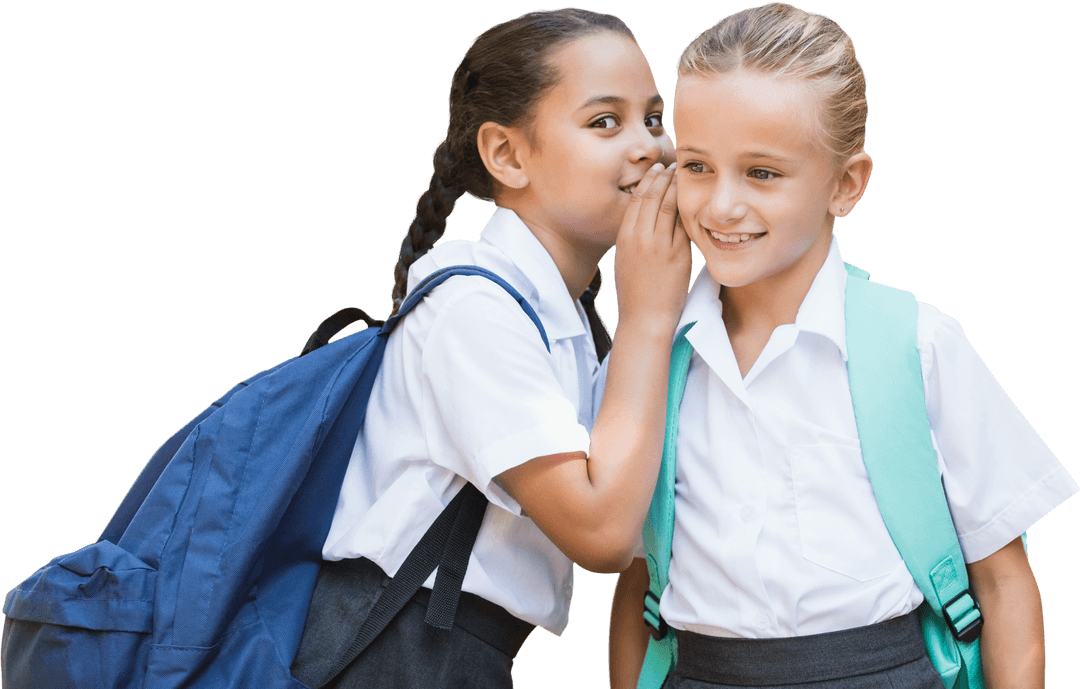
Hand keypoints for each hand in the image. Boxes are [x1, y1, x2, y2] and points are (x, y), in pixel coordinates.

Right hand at [614, 162, 691, 331]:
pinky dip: (690, 207)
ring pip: (670, 204)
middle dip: (664, 176)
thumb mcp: (626, 260)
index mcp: (625, 237)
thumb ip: (635, 238)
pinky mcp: (678, 254)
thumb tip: (647, 220)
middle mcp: (640, 237)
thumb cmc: (636, 292)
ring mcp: (660, 245)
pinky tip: (696, 199)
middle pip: (653, 195)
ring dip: (679, 186)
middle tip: (674, 165)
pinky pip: (685, 223)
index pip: (637, 198)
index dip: (649, 180)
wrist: (645, 318)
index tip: (658, 170)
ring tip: (685, 175)